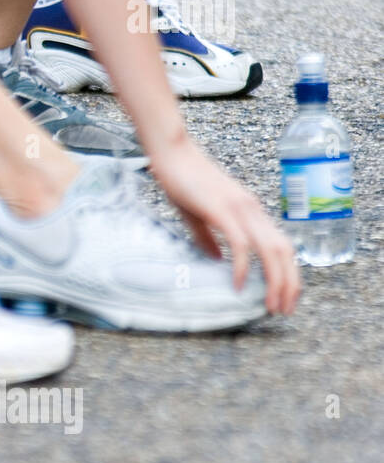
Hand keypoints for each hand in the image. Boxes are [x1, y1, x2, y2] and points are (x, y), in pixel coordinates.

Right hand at [150, 139, 299, 314]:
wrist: (172, 152)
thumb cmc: (182, 180)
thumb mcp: (197, 213)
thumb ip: (209, 237)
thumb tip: (216, 259)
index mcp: (250, 211)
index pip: (281, 245)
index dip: (287, 273)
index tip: (283, 296)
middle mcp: (252, 210)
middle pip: (285, 251)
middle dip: (289, 284)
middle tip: (283, 310)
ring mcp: (240, 209)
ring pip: (271, 250)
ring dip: (275, 280)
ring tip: (271, 304)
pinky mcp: (223, 210)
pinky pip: (242, 244)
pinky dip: (244, 267)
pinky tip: (239, 284)